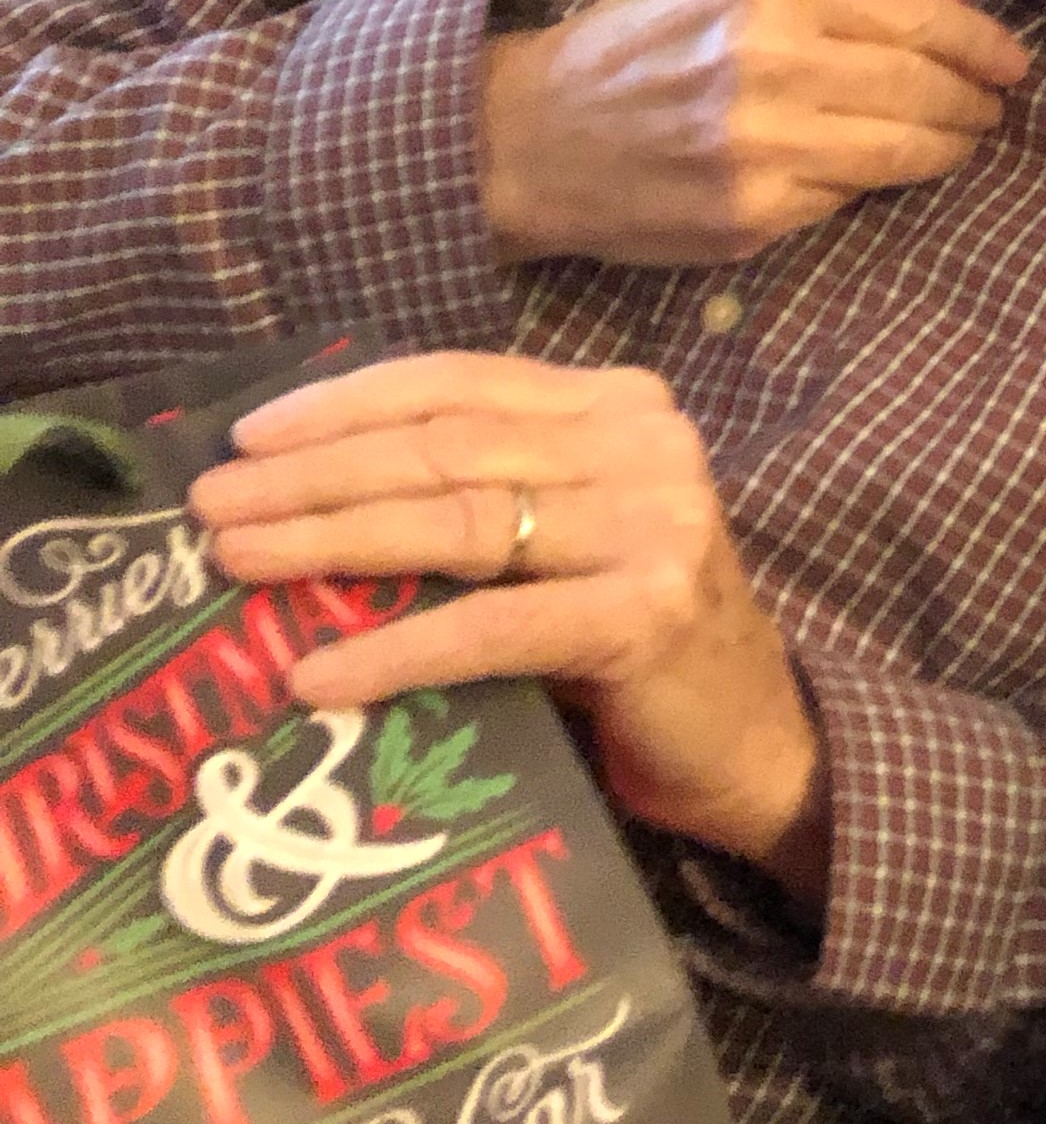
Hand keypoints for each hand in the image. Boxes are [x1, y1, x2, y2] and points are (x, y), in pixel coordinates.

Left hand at [191, 351, 831, 909]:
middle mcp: (645, 444)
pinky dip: (393, 649)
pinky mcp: (646, 614)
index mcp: (621, 405)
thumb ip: (479, 498)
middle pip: (445, 447)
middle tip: (211, 504)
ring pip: (458, 521)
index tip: (247, 435)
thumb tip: (303, 491)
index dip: (346, 402)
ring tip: (236, 561)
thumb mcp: (563, 539)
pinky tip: (316, 673)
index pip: (460, 382)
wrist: (756, 741)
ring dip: (331, 540)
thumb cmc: (635, 641)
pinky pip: (489, 626)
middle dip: (315, 473)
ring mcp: (654, 525)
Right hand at [480, 0, 1027, 265]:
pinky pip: (844, 201)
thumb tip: (957, 2)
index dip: (980, 42)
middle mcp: (772, 59)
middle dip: (972, 101)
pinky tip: (872, 175)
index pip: (916, 16)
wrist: (526, 138)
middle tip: (992, 109)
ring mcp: (763, 146)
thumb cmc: (634, 51)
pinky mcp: (751, 216)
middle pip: (921, 86)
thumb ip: (842, 1)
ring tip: (959, 142)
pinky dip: (869, 187)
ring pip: (899, 153)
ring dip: (944, 150)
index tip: (1013, 62)